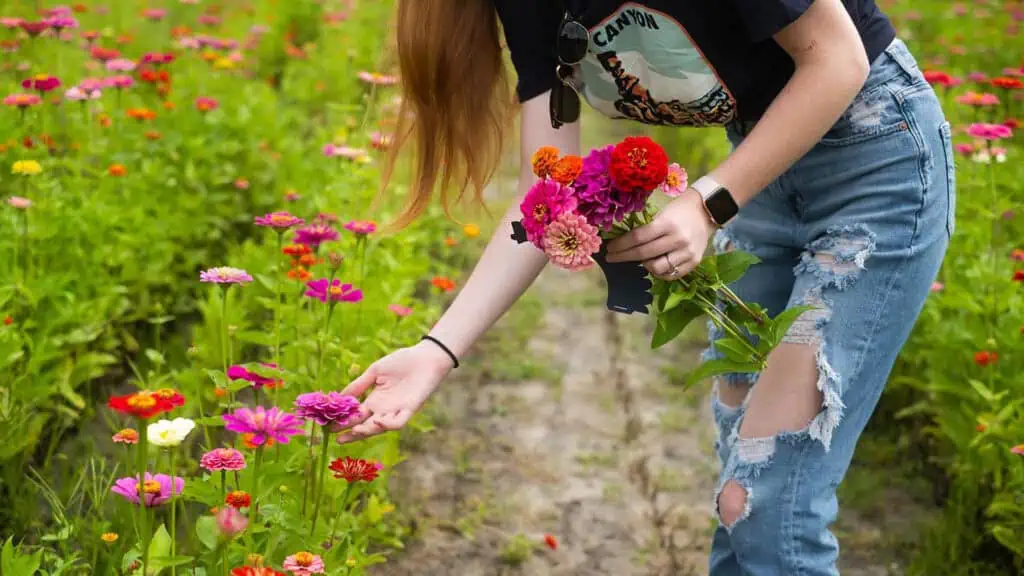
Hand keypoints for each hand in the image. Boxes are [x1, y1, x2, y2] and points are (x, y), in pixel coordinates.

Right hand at [334, 341, 454, 443]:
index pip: (356, 415)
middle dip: (351, 433)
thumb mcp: (375, 372)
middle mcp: (384, 409)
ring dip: (368, 431)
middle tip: (337, 437)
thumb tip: (339, 396)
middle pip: (365, 426)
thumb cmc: (401, 362)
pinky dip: (388, 424)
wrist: (424, 357)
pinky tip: (378, 420)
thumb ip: (358, 385)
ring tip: (354, 431)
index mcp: (374, 401)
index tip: (328, 425)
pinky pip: (398, 423)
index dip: (343, 421)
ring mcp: (396, 410)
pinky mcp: (410, 409)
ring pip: (380, 428)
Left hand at [604, 190, 716, 278]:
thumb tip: (623, 243)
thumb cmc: (679, 209)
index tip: (609, 249)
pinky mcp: (694, 262)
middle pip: (644, 254)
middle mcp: (678, 239)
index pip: (638, 238)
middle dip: (624, 257)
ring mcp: (687, 252)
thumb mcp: (661, 213)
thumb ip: (646, 229)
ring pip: (657, 268)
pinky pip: (671, 275)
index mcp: (667, 224)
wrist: (708, 210)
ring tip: (641, 259)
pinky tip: (654, 265)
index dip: (620, 245)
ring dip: (644, 265)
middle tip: (612, 258)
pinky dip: (659, 272)